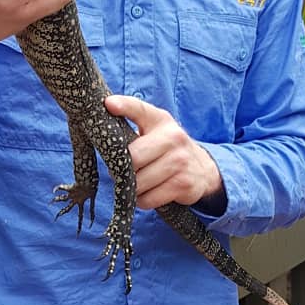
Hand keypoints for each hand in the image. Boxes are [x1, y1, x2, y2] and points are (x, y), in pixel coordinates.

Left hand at [105, 95, 223, 210]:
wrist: (203, 168)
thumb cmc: (166, 148)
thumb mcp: (153, 129)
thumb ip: (130, 124)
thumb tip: (101, 121)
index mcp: (160, 120)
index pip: (139, 109)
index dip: (124, 106)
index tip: (109, 105)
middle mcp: (173, 137)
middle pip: (132, 158)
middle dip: (122, 169)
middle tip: (123, 171)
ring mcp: (180, 161)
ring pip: (139, 182)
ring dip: (132, 187)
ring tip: (140, 181)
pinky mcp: (183, 185)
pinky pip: (148, 199)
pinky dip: (142, 200)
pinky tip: (150, 191)